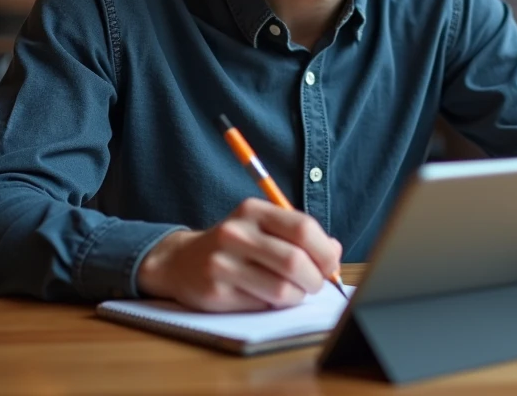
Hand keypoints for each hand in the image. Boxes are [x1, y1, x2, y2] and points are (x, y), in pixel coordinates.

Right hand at [136, 198, 342, 311]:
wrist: (181, 261)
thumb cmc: (236, 244)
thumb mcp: (264, 226)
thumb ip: (300, 234)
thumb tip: (335, 252)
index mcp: (252, 210)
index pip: (303, 229)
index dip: (325, 251)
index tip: (331, 264)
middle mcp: (236, 233)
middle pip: (295, 261)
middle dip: (316, 279)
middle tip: (315, 283)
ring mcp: (223, 264)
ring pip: (282, 290)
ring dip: (297, 295)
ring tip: (293, 291)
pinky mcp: (216, 293)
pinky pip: (263, 306)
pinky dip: (276, 306)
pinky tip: (268, 296)